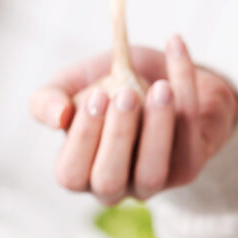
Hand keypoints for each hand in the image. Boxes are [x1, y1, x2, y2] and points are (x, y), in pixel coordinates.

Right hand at [29, 35, 237, 203]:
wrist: (168, 76)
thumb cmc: (116, 86)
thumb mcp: (76, 83)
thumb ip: (50, 98)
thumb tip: (56, 115)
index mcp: (83, 170)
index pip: (71, 175)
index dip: (82, 139)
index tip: (96, 96)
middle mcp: (117, 185)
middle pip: (109, 181)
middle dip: (117, 136)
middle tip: (126, 94)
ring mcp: (155, 182)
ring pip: (152, 172)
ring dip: (156, 128)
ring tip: (161, 88)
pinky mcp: (188, 167)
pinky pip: (188, 138)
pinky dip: (186, 91)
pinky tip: (177, 52)